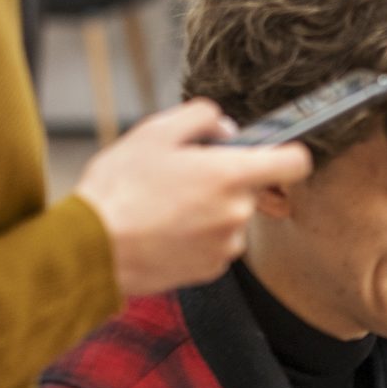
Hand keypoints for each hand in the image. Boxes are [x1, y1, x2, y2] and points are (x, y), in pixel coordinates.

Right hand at [74, 100, 309, 298]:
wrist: (92, 248)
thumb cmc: (119, 188)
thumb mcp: (155, 132)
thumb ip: (202, 118)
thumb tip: (227, 129)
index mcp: (229, 175)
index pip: (294, 162)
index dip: (285, 153)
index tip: (270, 152)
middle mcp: (236, 212)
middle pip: (252, 188)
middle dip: (226, 180)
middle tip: (184, 176)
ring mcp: (226, 245)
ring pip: (233, 217)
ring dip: (211, 210)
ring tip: (167, 206)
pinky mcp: (211, 269)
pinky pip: (217, 244)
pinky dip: (199, 236)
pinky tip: (166, 230)